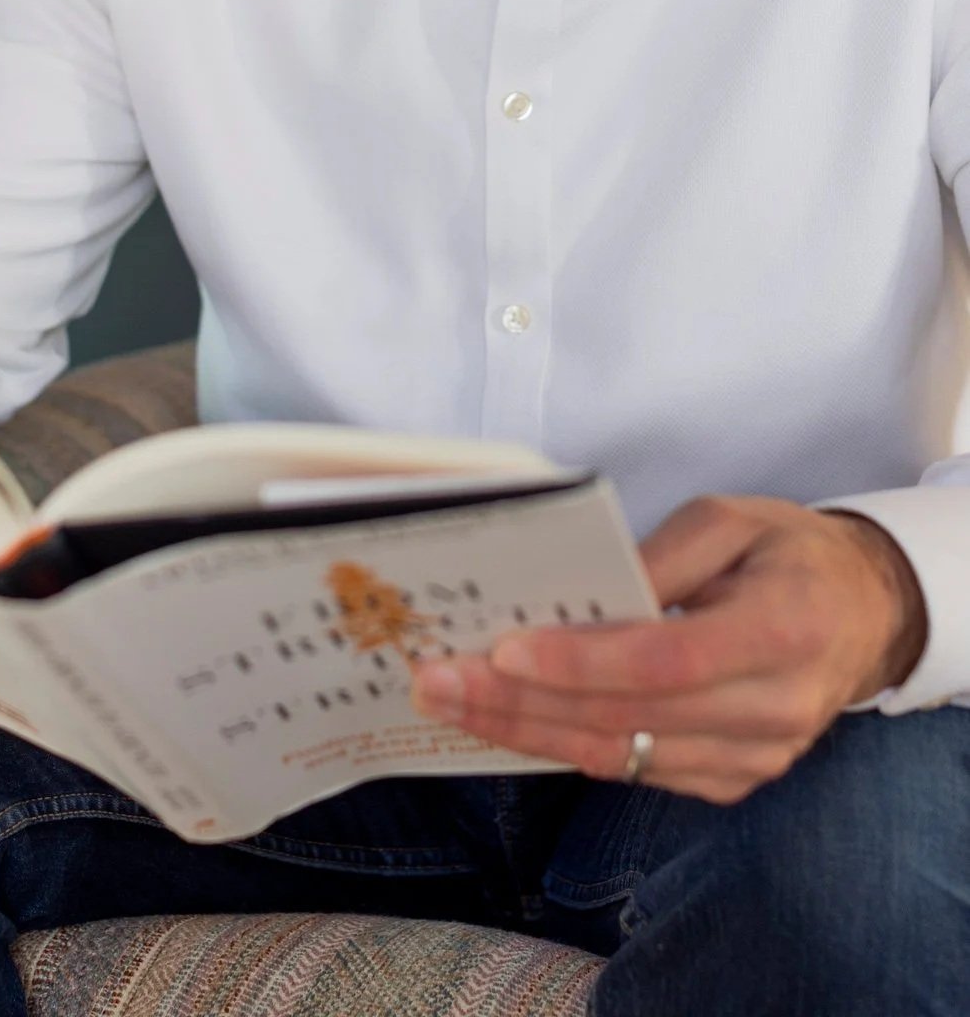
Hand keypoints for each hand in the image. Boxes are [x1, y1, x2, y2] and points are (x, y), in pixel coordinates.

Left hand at [410, 494, 928, 804]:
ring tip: (450, 700)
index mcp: (782, 630)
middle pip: (628, 719)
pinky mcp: (730, 782)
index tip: (503, 649)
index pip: (666, 660)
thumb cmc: (786, 553)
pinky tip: (506, 720)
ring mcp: (754, 759)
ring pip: (619, 757)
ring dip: (525, 731)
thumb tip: (580, 585)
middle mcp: (773, 710)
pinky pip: (633, 771)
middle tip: (438, 677)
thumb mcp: (730, 519)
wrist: (863, 615)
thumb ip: (661, 554)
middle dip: (520, 701)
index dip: (581, 661)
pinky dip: (563, 745)